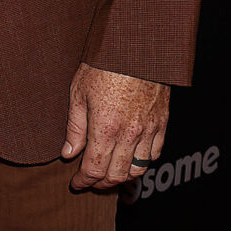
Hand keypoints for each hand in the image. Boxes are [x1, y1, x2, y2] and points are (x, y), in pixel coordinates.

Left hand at [62, 62, 168, 190]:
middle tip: (90, 182)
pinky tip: (132, 160)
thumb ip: (75, 128)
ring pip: (138, 169)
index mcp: (105, 127)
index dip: (84, 181)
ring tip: (110, 176)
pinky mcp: (161, 122)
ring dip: (123, 178)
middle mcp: (129, 133)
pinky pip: (155, 153)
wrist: (135, 46)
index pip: (94, 168)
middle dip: (101, 184)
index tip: (76, 183)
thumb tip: (68, 153)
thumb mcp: (78, 93)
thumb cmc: (103, 65)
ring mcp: (148, 129)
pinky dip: (143, 163)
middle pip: (116, 174)